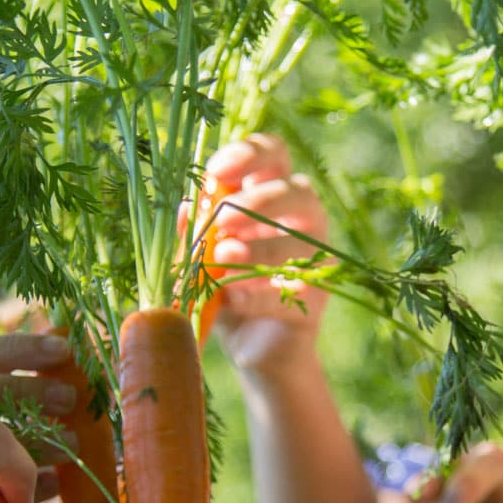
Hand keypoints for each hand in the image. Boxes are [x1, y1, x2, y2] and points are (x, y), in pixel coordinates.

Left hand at [202, 134, 331, 373]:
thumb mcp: (200, 257)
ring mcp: (315, 258)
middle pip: (296, 189)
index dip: (249, 153)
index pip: (273, 155)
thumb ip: (193, 232)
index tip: (218, 170)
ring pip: (300, 240)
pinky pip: (292, 288)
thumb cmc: (226, 289)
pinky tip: (231, 298)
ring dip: (259, 247)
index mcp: (271, 195)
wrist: (253, 348)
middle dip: (257, 201)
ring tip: (223, 259)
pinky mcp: (317, 297)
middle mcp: (301, 220)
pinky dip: (258, 293)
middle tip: (222, 220)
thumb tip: (185, 207)